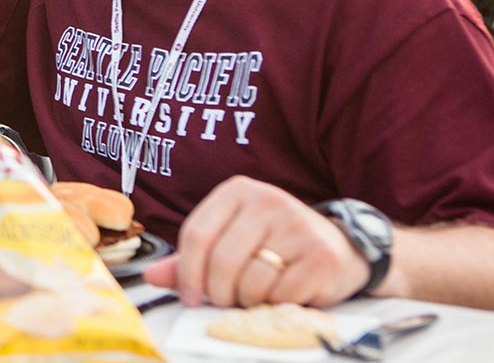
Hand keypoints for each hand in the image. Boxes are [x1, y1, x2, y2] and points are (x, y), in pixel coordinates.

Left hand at [142, 176, 369, 307]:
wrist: (340, 246)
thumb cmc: (276, 245)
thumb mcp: (232, 239)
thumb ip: (192, 257)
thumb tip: (152, 276)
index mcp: (238, 191)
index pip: (196, 233)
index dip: (186, 272)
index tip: (189, 296)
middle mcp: (268, 200)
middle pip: (221, 260)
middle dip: (218, 292)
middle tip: (224, 300)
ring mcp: (297, 225)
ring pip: (250, 281)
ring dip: (247, 299)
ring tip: (257, 292)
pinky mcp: (320, 255)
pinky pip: (281, 295)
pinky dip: (276, 303)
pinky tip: (284, 291)